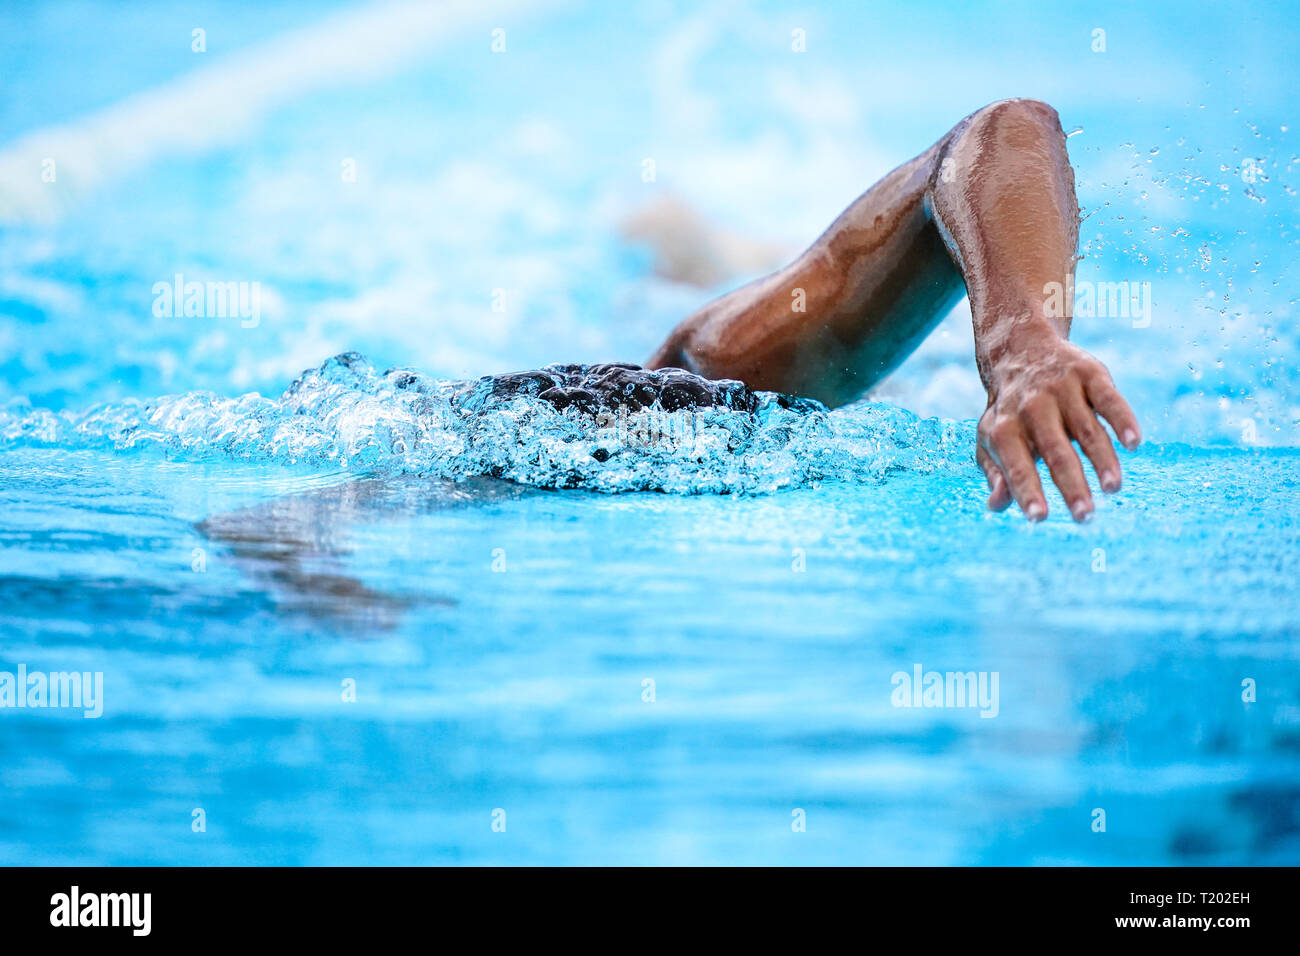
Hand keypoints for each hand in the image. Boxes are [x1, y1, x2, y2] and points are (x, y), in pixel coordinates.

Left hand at [976, 331, 1139, 521]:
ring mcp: (1062, 389)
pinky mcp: (1090, 374)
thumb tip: (996, 505)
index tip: (1039, 518)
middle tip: (1085, 516)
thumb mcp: (991, 439)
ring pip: (1087, 430)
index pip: (1016, 465)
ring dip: (1102, 461)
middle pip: (1056, 452)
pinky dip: (1123, 420)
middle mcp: (1032, 407)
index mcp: (1004, 428)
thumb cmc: (1008, 410)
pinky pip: (1110, 400)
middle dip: (1071, 485)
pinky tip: (1134, 444)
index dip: (1027, 491)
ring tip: (1113, 489)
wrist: (1021, 348)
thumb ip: (996, 473)